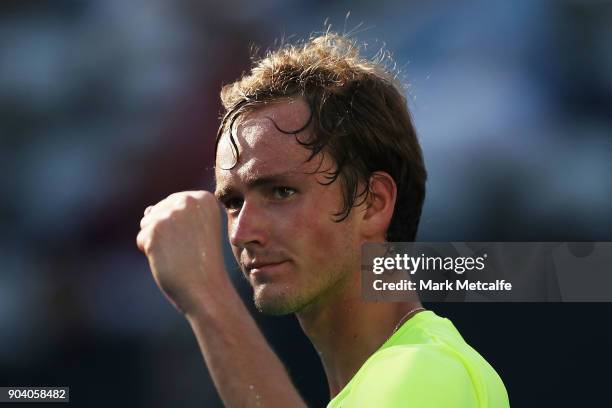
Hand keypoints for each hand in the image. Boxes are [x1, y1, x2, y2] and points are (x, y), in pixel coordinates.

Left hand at [137, 191, 225, 313]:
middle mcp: (188, 201)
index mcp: (204, 198)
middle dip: (167, 232)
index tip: (197, 240)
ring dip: (157, 241)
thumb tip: (147, 210)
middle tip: (187, 249)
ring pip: (148, 223)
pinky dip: (151, 253)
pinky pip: (141, 238)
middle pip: (159, 210)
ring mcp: (171, 214)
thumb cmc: (202, 262)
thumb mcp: (197, 229)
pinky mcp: (155, 229)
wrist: (205, 288)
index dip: (181, 227)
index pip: (175, 203)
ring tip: (178, 254)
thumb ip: (174, 212)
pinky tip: (168, 260)